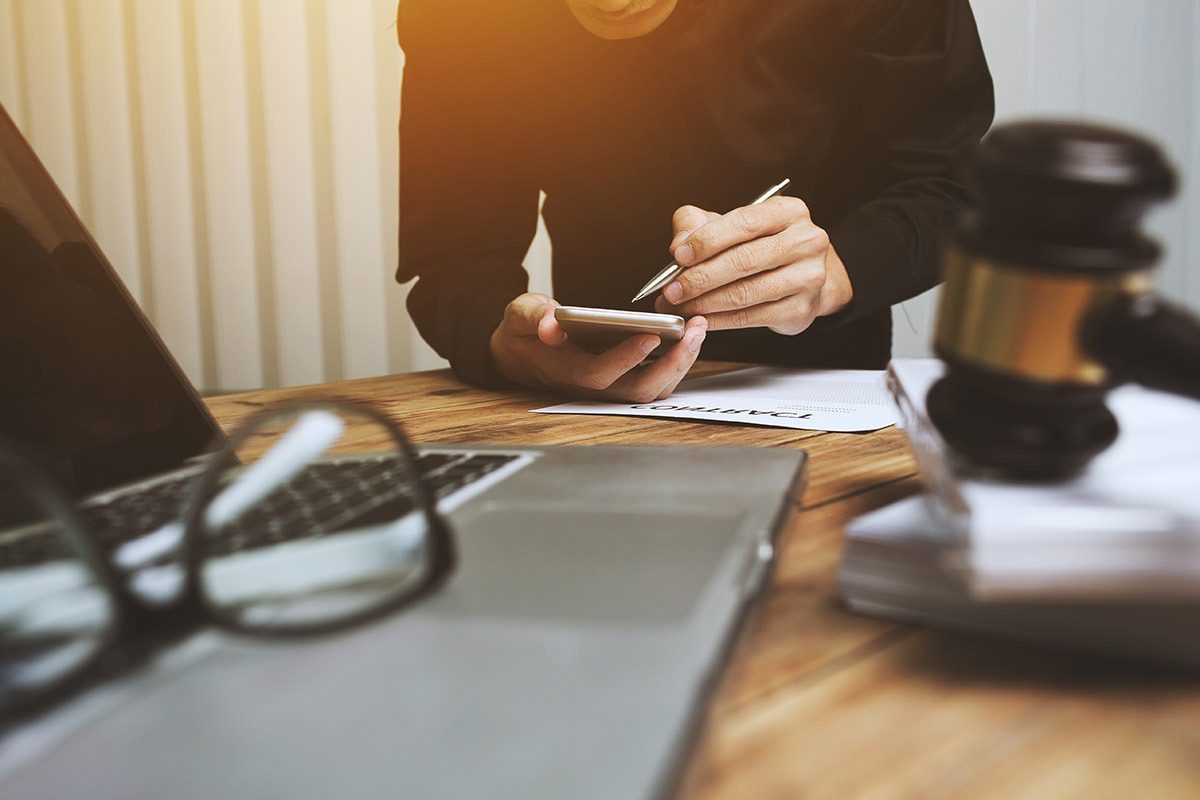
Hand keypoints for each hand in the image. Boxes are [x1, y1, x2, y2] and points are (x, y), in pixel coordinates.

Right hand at [489, 293, 707, 401]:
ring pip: (651, 389)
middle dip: (671, 363)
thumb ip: (532, 317)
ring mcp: (608, 387)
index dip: (626, 358)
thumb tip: (549, 324)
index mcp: (564, 369)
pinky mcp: (621, 381)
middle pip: (637, 389)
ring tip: (698, 329)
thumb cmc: (523, 332)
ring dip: (680, 364)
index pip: (599, 373)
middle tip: (694, 329)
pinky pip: (654, 382)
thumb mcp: (518, 315)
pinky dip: (676, 363)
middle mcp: (591, 386)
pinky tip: (688, 336)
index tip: (651, 335)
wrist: (520, 354)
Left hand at [654, 198, 852, 334]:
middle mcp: (806, 241)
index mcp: (788, 212)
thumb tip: (679, 244)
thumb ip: (699, 225)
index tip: (678, 255)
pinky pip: (751, 317)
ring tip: (680, 306)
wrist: (803, 275)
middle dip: (700, 277)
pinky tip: (701, 318)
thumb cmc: (762, 246)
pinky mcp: (801, 309)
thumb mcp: (732, 225)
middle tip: (672, 290)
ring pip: (746, 293)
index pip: (743, 223)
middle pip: (744, 260)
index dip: (707, 240)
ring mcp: (808, 277)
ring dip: (705, 303)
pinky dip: (720, 320)